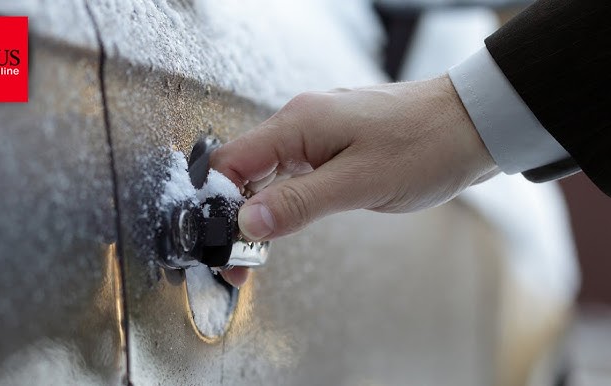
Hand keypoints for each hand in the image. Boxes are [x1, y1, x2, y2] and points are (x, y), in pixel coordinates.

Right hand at [212, 75, 497, 286]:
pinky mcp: (333, 145)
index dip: (217, 205)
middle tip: (238, 262)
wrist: (473, 125)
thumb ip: (298, 203)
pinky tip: (282, 225)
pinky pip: (293, 173)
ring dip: (258, 212)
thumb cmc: (425, 145)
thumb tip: (247, 223)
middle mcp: (300, 123)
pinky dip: (283, 202)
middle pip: (244, 170)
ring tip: (254, 254)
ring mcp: (317, 133)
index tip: (222, 244)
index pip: (231, 162)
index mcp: (298, 123)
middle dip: (234, 217)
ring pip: (268, 174)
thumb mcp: (359, 183)